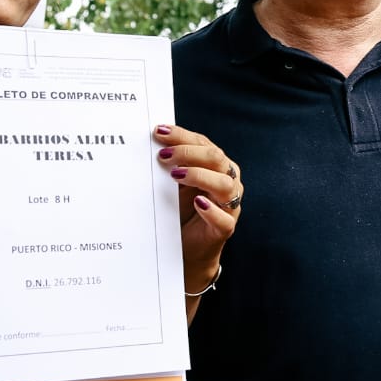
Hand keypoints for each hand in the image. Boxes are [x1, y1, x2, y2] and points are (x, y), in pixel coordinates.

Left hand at [152, 125, 239, 293]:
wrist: (187, 248)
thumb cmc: (182, 210)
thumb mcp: (175, 184)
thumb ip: (171, 164)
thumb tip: (151, 145)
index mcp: (217, 166)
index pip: (203, 144)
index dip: (182, 136)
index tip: (159, 132)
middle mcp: (228, 181)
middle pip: (216, 159)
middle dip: (188, 153)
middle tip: (164, 156)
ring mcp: (229, 205)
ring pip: (224, 185)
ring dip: (199, 176)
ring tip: (176, 175)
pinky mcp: (225, 228)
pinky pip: (224, 218)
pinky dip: (211, 210)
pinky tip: (198, 204)